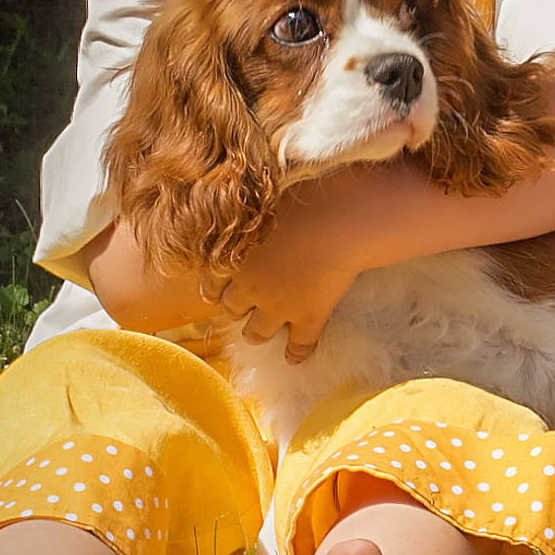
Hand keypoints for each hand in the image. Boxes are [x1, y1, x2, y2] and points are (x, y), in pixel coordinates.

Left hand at [210, 169, 392, 361]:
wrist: (344, 217)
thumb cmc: (305, 196)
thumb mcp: (263, 198)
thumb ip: (246, 211)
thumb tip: (235, 197)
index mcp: (234, 257)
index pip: (211, 283)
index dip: (216, 287)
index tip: (220, 287)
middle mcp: (249, 287)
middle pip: (230, 309)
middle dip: (235, 308)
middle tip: (244, 304)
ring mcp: (279, 306)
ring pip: (255, 333)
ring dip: (256, 332)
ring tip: (261, 332)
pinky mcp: (309, 316)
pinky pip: (299, 344)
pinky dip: (296, 353)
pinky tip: (295, 357)